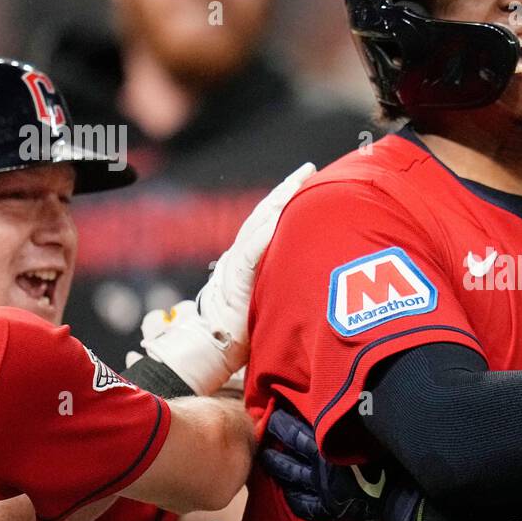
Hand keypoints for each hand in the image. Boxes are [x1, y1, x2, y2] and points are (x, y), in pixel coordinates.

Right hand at [141, 162, 315, 394]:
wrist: (213, 350)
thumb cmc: (243, 331)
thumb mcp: (267, 299)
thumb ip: (277, 281)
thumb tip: (304, 270)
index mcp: (247, 259)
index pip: (268, 222)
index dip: (285, 199)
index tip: (307, 179)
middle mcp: (238, 257)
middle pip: (264, 216)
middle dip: (286, 190)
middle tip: (308, 169)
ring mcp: (234, 266)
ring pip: (257, 226)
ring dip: (277, 203)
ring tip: (297, 183)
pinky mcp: (235, 281)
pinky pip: (250, 254)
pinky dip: (263, 235)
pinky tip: (278, 217)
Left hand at [260, 406, 422, 520]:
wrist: (402, 497)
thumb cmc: (392, 460)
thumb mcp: (372, 431)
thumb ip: (353, 419)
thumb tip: (347, 399)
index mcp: (328, 447)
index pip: (296, 432)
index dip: (283, 421)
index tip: (274, 410)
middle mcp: (319, 469)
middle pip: (289, 453)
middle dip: (275, 441)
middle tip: (261, 430)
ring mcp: (321, 490)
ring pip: (291, 478)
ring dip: (277, 467)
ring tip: (265, 460)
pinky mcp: (329, 509)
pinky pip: (304, 505)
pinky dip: (294, 499)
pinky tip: (287, 494)